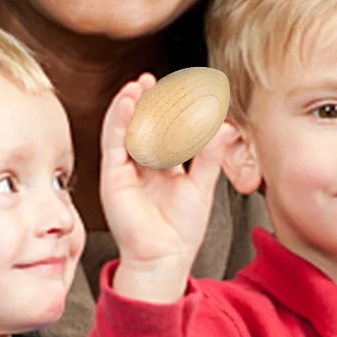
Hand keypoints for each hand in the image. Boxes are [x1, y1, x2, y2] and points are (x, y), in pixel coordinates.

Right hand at [98, 75, 226, 304]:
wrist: (165, 257)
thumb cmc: (181, 229)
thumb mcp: (202, 185)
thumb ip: (209, 156)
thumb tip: (223, 126)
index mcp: (162, 167)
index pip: (162, 130)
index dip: (166, 110)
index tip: (175, 88)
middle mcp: (140, 166)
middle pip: (141, 125)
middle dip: (144, 101)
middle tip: (150, 79)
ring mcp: (124, 170)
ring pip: (124, 130)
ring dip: (129, 105)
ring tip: (137, 85)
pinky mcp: (113, 177)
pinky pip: (113, 143)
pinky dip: (117, 121)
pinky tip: (124, 103)